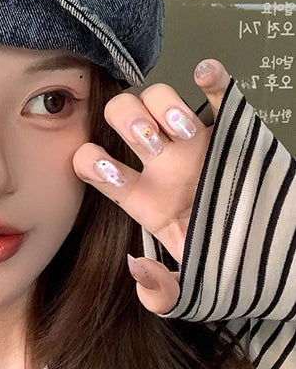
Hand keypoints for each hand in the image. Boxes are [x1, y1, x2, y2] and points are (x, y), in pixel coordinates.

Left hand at [73, 59, 230, 313]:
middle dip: (128, 122)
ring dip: (165, 103)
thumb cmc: (228, 267)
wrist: (279, 259)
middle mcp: (161, 164)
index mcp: (142, 197)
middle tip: (152, 143)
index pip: (94, 163)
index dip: (92, 161)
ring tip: (185, 129)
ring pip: (159, 96)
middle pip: (121, 116)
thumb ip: (160, 293)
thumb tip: (136, 268)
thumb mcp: (192, 293)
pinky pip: (219, 92)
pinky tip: (207, 75)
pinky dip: (213, 77)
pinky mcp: (231, 130)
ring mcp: (194, 143)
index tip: (113, 170)